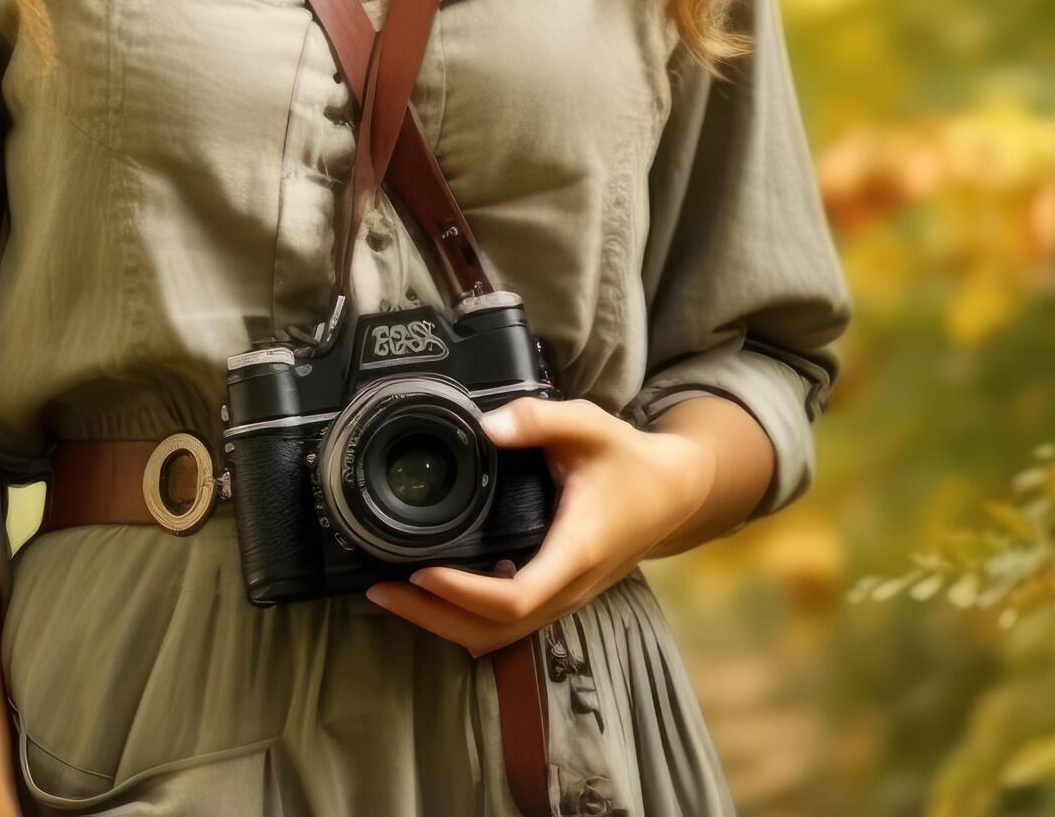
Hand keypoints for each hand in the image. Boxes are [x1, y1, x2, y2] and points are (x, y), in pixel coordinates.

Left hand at [360, 396, 715, 658]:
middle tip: (380, 590)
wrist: (674, 493)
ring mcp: (565, 599)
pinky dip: (466, 619)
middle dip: (433, 617)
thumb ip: (538, 419)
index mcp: (575, 551)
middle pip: (495, 631)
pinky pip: (508, 626)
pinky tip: (435, 593)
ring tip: (395, 596)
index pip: (515, 596)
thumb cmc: (630, 460)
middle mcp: (569, 588)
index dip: (463, 592)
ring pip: (499, 636)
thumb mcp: (589, 425)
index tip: (420, 570)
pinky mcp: (559, 597)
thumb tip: (485, 424)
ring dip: (445, 623)